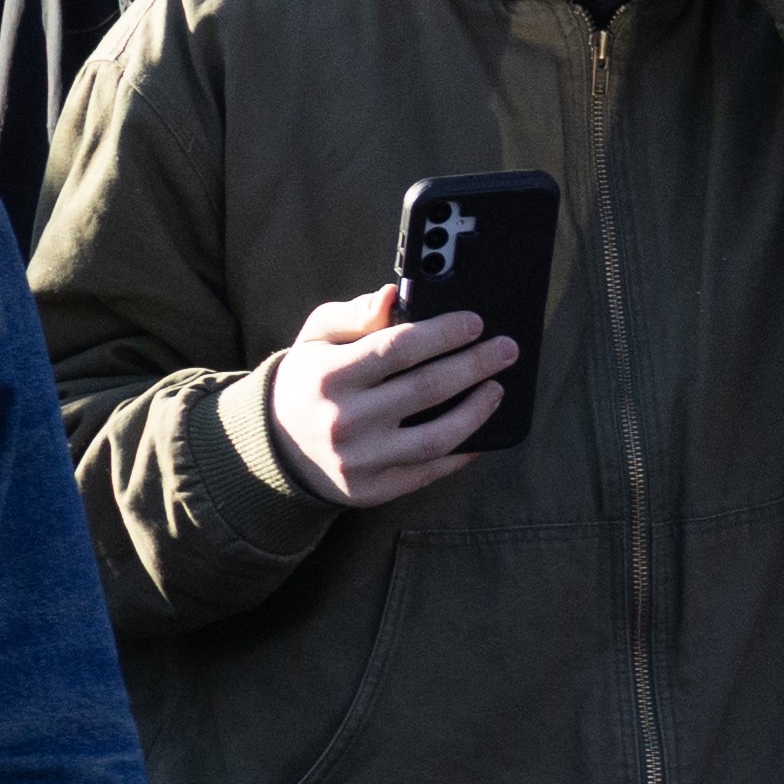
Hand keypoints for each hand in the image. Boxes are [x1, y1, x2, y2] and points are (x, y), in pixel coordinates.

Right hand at [261, 284, 509, 508]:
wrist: (276, 445)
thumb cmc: (310, 380)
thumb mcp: (317, 338)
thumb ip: (354, 314)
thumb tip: (393, 295)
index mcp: (329, 375)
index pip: (398, 348)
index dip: (444, 333)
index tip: (476, 322)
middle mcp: (344, 419)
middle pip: (427, 389)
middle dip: (475, 365)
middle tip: (506, 350)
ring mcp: (360, 459)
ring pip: (436, 437)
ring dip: (477, 411)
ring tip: (498, 388)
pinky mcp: (372, 489)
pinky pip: (430, 471)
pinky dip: (462, 452)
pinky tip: (483, 431)